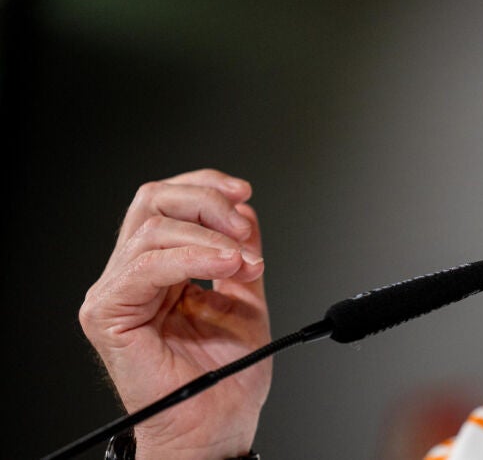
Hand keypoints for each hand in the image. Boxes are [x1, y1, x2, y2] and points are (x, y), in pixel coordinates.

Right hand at [79, 169, 271, 458]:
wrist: (217, 424)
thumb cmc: (227, 377)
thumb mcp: (244, 298)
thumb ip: (239, 253)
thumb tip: (243, 210)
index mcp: (162, 268)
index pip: (168, 202)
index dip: (205, 186)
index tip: (244, 193)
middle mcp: (134, 275)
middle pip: (153, 202)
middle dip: (207, 204)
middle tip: (243, 234)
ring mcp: (118, 293)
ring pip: (152, 230)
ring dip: (209, 238)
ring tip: (243, 262)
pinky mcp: (109, 315)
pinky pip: (144, 267)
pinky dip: (191, 258)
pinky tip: (223, 265)